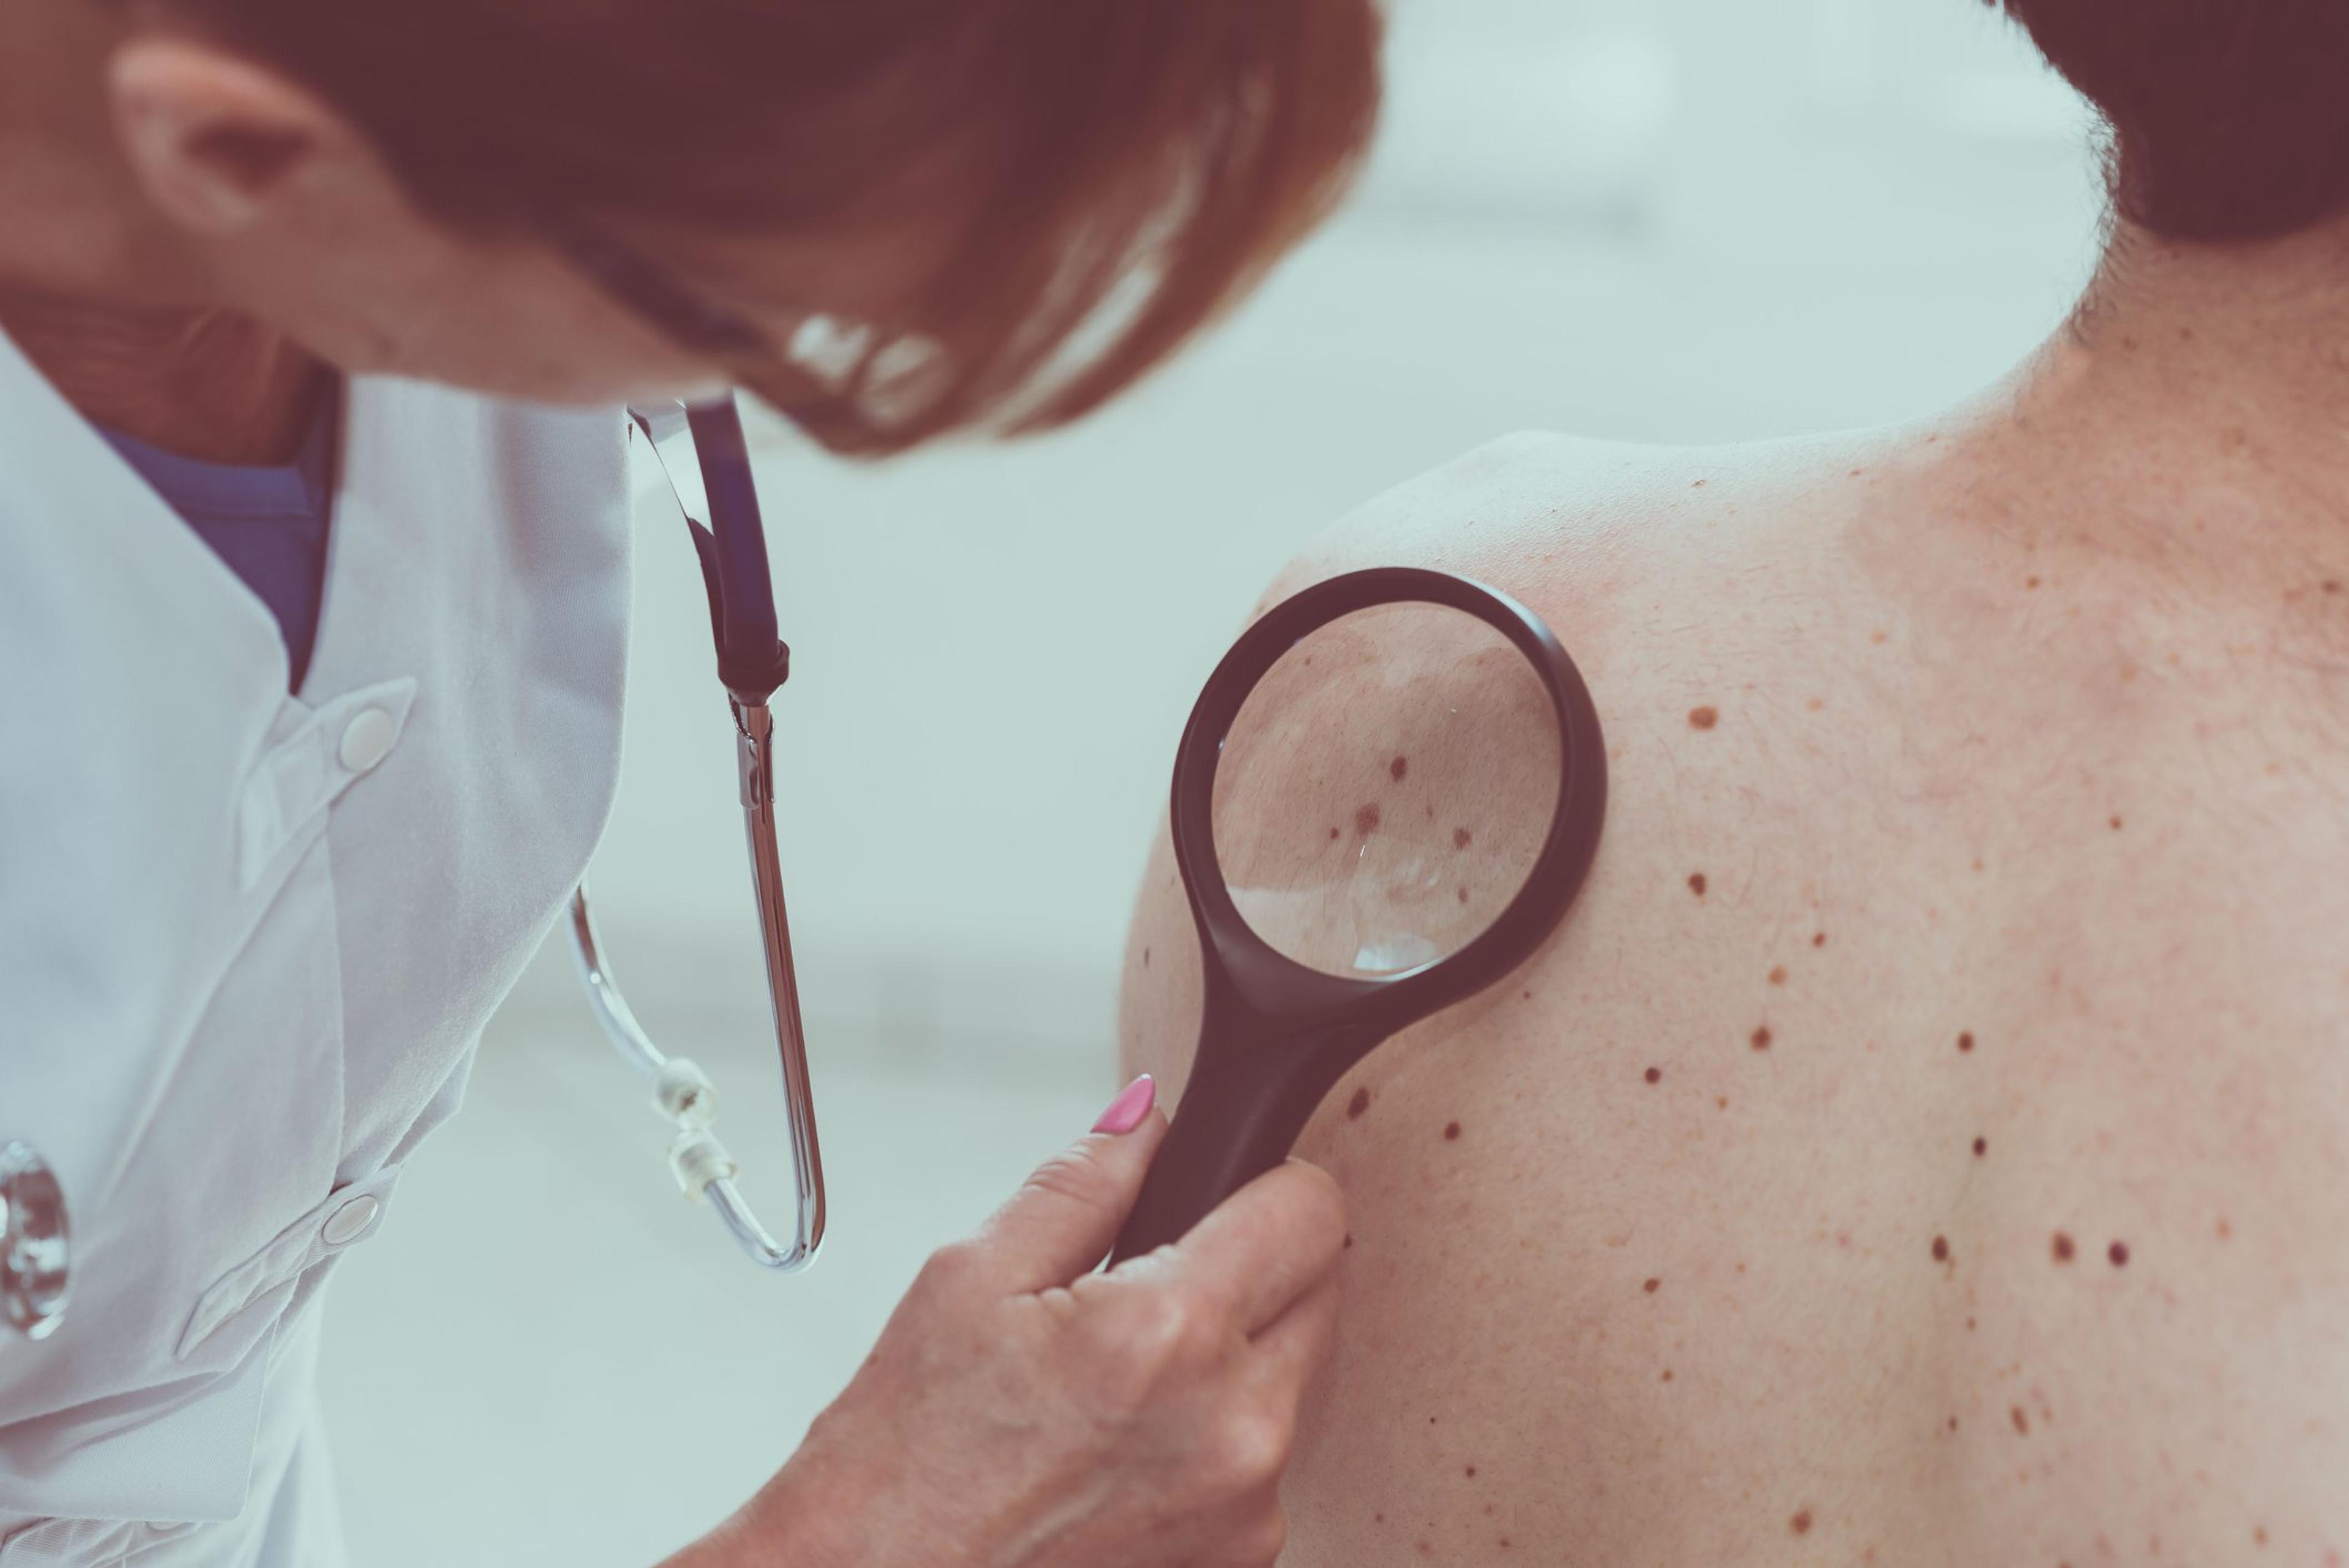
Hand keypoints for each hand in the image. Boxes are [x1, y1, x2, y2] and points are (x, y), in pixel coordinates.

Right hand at [685, 1076, 1346, 1567]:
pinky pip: (1270, 1459)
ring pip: (1300, 1377)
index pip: (1312, 1212)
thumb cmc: (906, 1457)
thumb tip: (1147, 1118)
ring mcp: (1248, 1506)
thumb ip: (1083, 1182)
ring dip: (1242, 1357)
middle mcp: (1236, 1428)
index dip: (1266, 1183)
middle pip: (1323, 1290)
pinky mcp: (1243, 1556)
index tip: (1227, 1192)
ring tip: (1129, 1378)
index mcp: (1171, 1337)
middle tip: (1158, 1287)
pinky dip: (1221, 1436)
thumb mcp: (972, 1278)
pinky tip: (1134, 1442)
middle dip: (1256, 1268)